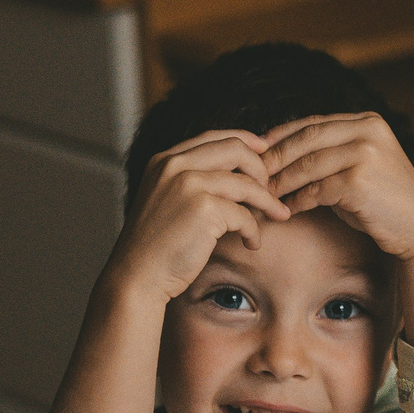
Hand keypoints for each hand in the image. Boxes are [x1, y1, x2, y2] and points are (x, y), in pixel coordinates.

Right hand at [103, 129, 290, 304]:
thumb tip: (239, 172)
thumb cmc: (156, 245)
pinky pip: (245, 215)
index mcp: (164, 160)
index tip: (265, 151)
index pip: (214, 137)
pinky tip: (251, 243)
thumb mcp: (166, 198)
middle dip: (261, 168)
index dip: (245, 141)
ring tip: (277, 216)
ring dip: (267, 202)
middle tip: (270, 190)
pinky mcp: (204, 209)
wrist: (136, 276)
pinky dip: (253, 230)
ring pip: (246, 183)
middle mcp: (174, 165)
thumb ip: (193, 179)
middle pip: (235, 149)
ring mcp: (188, 184)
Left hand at [262, 112, 413, 262]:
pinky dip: (297, 200)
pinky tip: (286, 210)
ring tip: (263, 194)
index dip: (281, 136)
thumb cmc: (383, 202)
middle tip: (252, 173)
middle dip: (275, 156)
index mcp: (368, 121)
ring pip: (307, 164)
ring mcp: (365, 153)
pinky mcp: (359, 180)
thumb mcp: (358, 166)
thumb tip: (280, 152)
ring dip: (281, 181)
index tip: (257, 150)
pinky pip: (316, 189)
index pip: (314, 123)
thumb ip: (330, 154)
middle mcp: (368, 130)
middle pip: (307, 138)